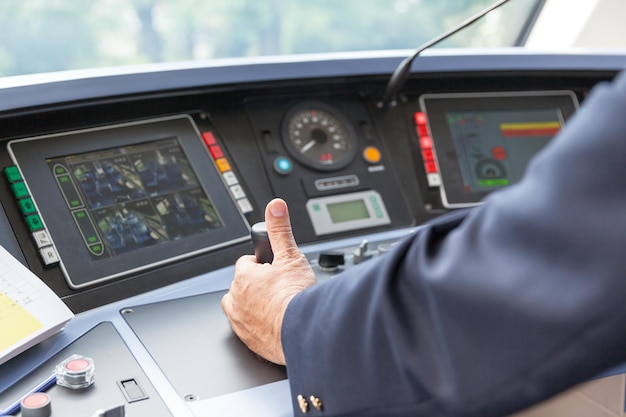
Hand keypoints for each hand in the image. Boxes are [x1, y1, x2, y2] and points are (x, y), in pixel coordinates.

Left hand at [221, 198, 315, 364]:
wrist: (305, 333)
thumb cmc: (296, 298)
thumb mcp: (291, 256)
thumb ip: (280, 230)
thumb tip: (274, 207)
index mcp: (244, 278)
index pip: (246, 264)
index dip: (262, 264)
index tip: (273, 268)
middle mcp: (236, 300)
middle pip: (242, 286)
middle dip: (257, 285)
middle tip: (279, 287)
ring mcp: (241, 323)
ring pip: (241, 308)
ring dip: (253, 305)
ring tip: (275, 305)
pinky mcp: (249, 341)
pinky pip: (248, 329)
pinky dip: (259, 325)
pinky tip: (275, 323)